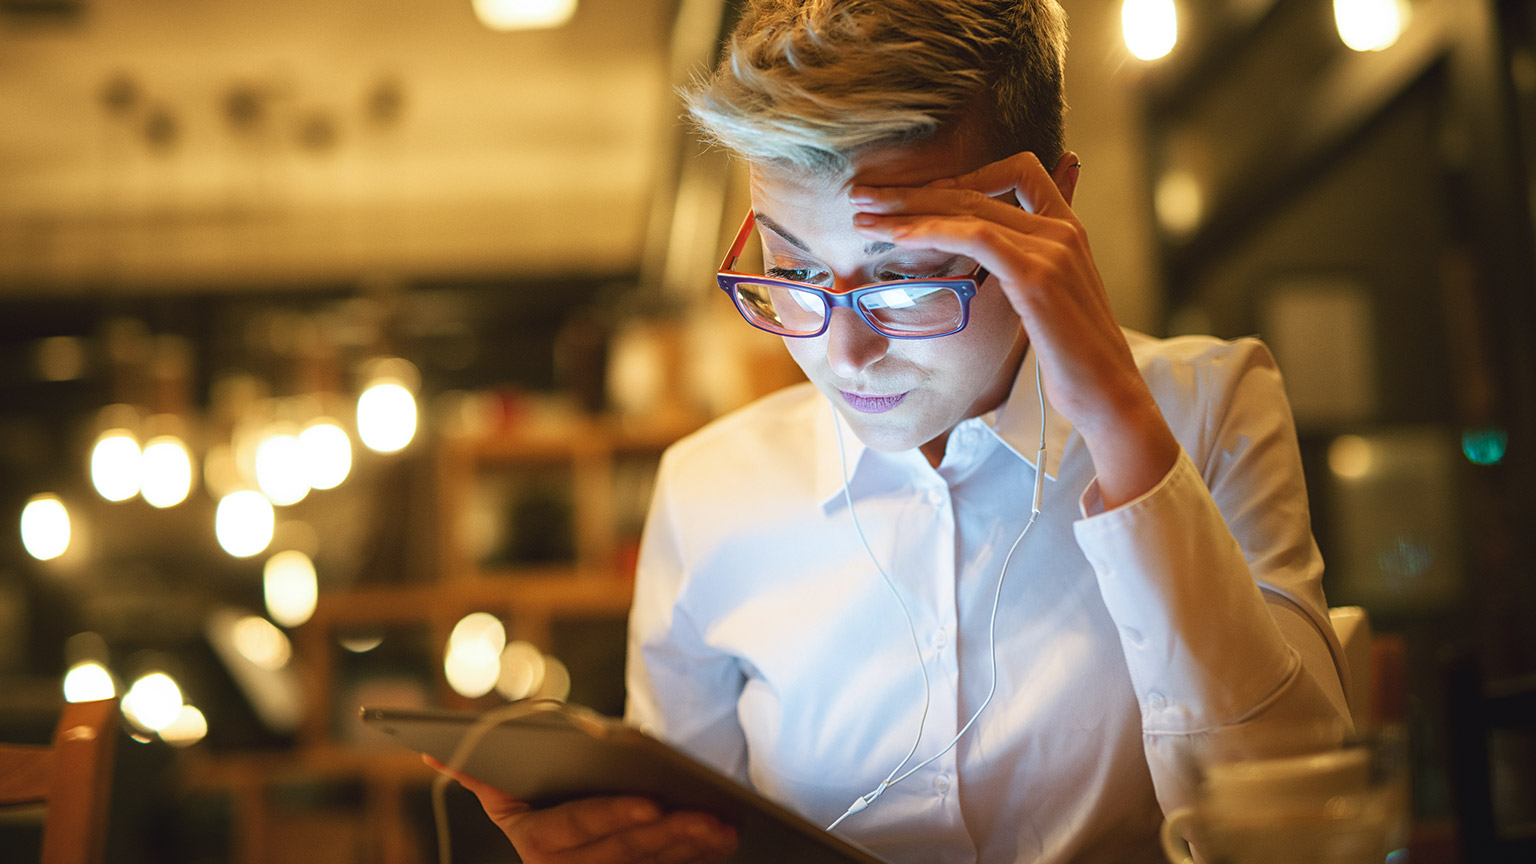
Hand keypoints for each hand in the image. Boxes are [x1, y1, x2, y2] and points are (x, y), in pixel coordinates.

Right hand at [425, 755, 737, 863]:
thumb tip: (432, 746)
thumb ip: (481, 770)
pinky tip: (723, 841)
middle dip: (669, 833)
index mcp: (531, 840)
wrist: (557, 855)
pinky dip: (695, 861)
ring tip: (726, 825)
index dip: (612, 815)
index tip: (653, 801)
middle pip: (621, 854)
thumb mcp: (506, 788)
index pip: (571, 827)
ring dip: (691, 850)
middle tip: (713, 814)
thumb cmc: (537, 801)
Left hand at [849, 151, 1178, 507]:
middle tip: (864, 196)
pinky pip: (975, 236)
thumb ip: (1021, 275)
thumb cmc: (1073, 362)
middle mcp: (1061, 230)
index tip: (914, 197)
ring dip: (907, 207)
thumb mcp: (1045, 305)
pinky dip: (929, 231)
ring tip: (864, 215)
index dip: (959, 177)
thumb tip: (983, 272)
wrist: (1109, 397)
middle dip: (913, 190)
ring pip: (968, 206)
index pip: (1013, 171)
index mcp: (1066, 230)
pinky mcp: (1037, 276)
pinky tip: (895, 238)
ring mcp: (1052, 249)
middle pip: (976, 187)